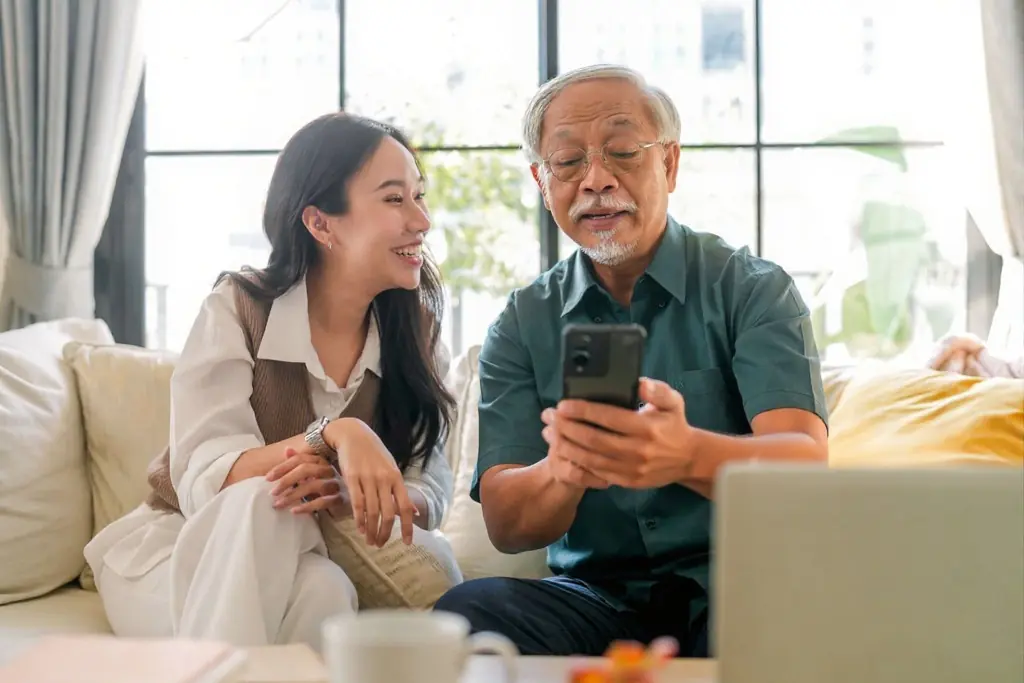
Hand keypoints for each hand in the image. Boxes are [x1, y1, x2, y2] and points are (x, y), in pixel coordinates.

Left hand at [266, 448, 350, 515]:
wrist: (357, 501)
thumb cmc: (330, 487)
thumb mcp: (314, 474)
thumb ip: (301, 462)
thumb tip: (287, 450)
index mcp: (323, 461)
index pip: (301, 459)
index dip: (283, 467)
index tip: (268, 477)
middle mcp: (330, 470)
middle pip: (306, 469)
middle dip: (287, 480)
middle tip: (272, 492)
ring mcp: (337, 484)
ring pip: (313, 485)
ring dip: (293, 495)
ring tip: (278, 504)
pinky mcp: (342, 499)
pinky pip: (323, 502)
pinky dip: (307, 506)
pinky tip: (295, 511)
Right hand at [324, 418, 416, 546]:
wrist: (353, 434)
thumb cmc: (374, 453)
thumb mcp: (391, 469)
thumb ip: (400, 491)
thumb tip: (414, 512)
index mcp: (397, 478)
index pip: (406, 507)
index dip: (408, 526)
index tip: (408, 542)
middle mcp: (384, 479)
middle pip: (388, 513)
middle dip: (385, 533)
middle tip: (381, 544)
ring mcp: (368, 478)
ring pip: (372, 511)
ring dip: (372, 530)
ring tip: (370, 541)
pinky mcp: (352, 478)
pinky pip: (357, 503)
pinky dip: (359, 519)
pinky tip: (360, 529)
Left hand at [541, 378, 696, 488]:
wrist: (688, 458)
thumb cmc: (675, 424)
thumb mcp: (673, 402)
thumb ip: (656, 391)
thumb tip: (638, 384)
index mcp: (647, 428)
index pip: (609, 417)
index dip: (583, 411)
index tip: (563, 405)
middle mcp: (639, 450)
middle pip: (594, 439)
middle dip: (568, 428)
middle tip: (550, 418)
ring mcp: (632, 469)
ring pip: (592, 459)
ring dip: (567, 446)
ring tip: (550, 434)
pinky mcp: (628, 481)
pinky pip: (597, 473)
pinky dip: (578, 462)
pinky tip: (565, 452)